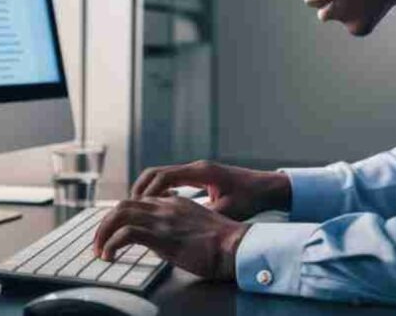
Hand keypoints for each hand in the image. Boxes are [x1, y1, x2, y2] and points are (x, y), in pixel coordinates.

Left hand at [92, 196, 249, 280]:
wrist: (234, 245)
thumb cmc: (222, 242)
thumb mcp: (197, 226)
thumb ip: (179, 225)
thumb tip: (166, 239)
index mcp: (174, 203)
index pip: (139, 203)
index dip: (122, 217)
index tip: (114, 233)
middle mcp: (165, 206)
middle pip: (123, 205)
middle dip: (106, 223)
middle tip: (99, 242)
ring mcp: (162, 219)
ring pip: (119, 214)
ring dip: (103, 232)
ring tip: (99, 249)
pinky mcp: (161, 235)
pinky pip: (126, 234)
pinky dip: (111, 244)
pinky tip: (108, 255)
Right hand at [131, 160, 290, 220]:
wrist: (269, 187)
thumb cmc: (251, 198)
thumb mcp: (226, 210)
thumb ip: (202, 215)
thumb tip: (178, 227)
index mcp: (200, 173)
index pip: (162, 177)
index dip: (145, 194)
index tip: (134, 209)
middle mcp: (196, 168)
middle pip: (156, 173)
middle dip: (139, 191)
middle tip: (127, 210)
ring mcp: (197, 170)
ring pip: (162, 176)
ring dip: (148, 191)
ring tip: (138, 210)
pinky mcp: (200, 176)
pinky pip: (172, 180)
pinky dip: (161, 191)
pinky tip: (160, 206)